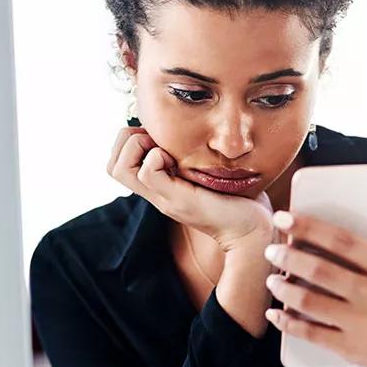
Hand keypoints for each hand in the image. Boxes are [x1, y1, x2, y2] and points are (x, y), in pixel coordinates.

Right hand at [107, 127, 272, 251]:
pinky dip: (157, 157)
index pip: (118, 164)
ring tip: (166, 151)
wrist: (254, 232)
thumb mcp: (210, 174)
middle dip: (127, 140)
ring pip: (120, 168)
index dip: (130, 142)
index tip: (159, 137)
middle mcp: (157, 194)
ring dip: (138, 146)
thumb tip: (191, 134)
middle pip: (112, 166)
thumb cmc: (239, 201)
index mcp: (162, 187)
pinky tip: (179, 161)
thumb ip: (196, 160)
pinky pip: (148, 172)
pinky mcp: (179, 200)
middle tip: (158, 141)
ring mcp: (165, 198)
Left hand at [262, 175, 366, 366]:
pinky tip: (275, 314)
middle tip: (271, 249)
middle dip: (289, 257)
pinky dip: (288, 323)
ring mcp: (362, 324)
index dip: (309, 227)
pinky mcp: (351, 349)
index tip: (284, 217)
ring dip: (284, 289)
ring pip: (311, 302)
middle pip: (321, 270)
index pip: (343, 241)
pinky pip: (311, 334)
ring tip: (271, 279)